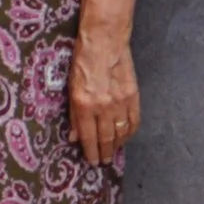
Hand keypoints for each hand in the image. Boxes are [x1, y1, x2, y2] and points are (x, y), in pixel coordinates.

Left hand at [69, 36, 141, 164]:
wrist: (104, 42)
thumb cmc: (81, 61)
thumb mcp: (69, 87)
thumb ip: (73, 114)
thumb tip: (74, 137)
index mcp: (84, 104)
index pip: (88, 136)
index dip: (91, 151)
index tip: (92, 162)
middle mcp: (103, 106)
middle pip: (106, 138)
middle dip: (105, 152)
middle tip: (104, 162)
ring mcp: (121, 102)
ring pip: (121, 132)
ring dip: (117, 145)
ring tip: (113, 151)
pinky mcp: (134, 96)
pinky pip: (134, 121)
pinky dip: (130, 132)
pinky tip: (126, 136)